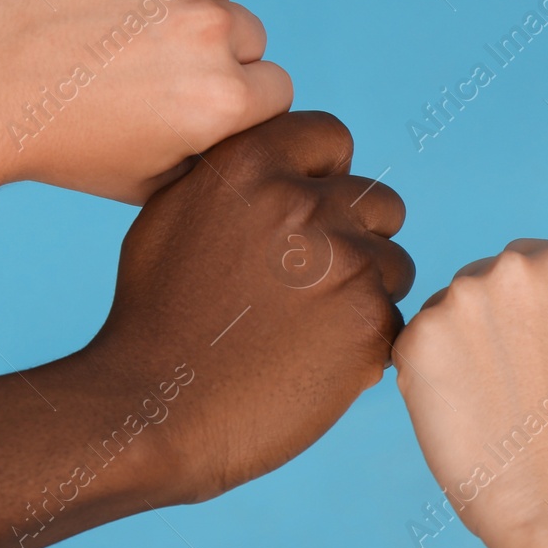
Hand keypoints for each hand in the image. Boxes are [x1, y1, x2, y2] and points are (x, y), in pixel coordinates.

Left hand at [0, 0, 291, 203]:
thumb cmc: (55, 143)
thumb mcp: (148, 181)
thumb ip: (214, 156)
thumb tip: (246, 132)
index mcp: (222, 99)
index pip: (275, 84)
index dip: (235, 96)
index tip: (189, 99)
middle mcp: (208, 32)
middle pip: (249, 32)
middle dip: (210, 49)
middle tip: (143, 66)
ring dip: (176, 2)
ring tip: (110, 31)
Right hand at [85, 111, 414, 502]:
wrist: (152, 409)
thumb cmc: (154, 316)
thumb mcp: (176, 212)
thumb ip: (239, 175)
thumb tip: (292, 163)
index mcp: (252, 164)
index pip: (332, 137)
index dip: (324, 177)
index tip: (304, 216)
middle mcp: (303, 202)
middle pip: (378, 200)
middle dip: (356, 236)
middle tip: (310, 284)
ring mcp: (343, 262)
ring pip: (394, 262)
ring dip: (365, 291)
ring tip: (310, 327)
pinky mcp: (368, 322)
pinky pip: (393, 319)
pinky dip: (364, 342)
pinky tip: (314, 362)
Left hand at [395, 240, 547, 541]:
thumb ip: (547, 296)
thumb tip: (506, 285)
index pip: (522, 259)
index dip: (519, 308)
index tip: (529, 347)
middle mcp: (510, 267)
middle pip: (477, 280)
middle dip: (482, 322)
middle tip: (505, 378)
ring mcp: (460, 297)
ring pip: (441, 311)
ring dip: (451, 345)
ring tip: (484, 397)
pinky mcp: (417, 335)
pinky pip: (411, 345)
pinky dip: (424, 374)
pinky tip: (458, 407)